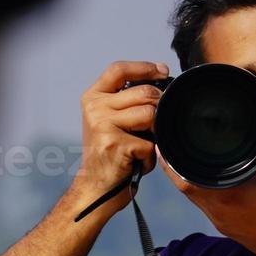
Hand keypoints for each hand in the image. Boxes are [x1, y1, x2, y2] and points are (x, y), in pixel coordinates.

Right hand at [68, 60, 168, 220]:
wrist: (95, 188)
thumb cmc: (110, 154)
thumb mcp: (111, 120)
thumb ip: (127, 100)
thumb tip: (161, 78)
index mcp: (92, 97)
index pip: (119, 69)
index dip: (144, 67)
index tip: (162, 70)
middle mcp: (94, 108)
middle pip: (144, 92)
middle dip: (157, 108)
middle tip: (151, 128)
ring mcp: (102, 124)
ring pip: (150, 114)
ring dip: (153, 134)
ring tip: (140, 146)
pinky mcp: (114, 143)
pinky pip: (150, 142)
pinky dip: (148, 157)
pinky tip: (135, 163)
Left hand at [161, 97, 255, 255]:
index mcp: (225, 195)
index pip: (184, 178)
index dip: (170, 161)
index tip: (163, 143)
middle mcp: (217, 211)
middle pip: (184, 186)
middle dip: (175, 166)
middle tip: (169, 144)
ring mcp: (220, 221)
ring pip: (194, 197)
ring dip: (187, 178)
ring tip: (183, 157)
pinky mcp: (226, 226)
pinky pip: (206, 205)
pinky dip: (201, 190)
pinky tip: (207, 179)